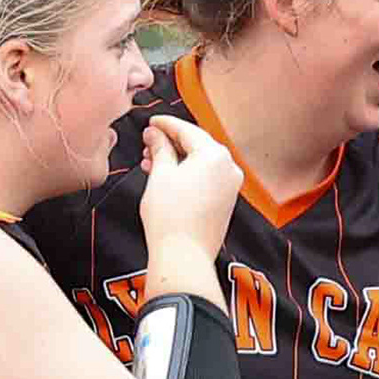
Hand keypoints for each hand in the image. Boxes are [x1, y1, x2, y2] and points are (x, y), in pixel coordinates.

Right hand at [138, 113, 243, 271]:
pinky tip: (166, 177)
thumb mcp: (160, 174)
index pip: (187, 130)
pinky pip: (205, 179)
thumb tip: (155, 135)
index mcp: (215, 155)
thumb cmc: (171, 217)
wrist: (184, 256)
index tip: (151, 122)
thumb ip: (159, 148)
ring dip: (176, 159)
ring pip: (200, 163)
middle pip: (196, 145)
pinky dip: (187, 174)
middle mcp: (228, 168)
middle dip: (170, 143)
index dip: (165, 124)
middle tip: (148, 142)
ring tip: (151, 161)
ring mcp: (230, 187)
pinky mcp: (225, 202)